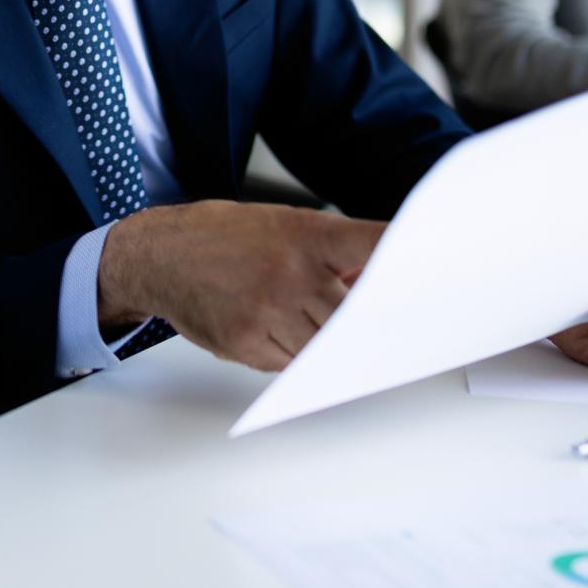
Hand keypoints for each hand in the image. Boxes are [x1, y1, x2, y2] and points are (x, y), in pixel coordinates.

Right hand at [97, 200, 383, 370]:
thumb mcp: (278, 224)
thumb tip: (374, 282)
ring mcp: (267, 310)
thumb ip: (328, 252)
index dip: (402, 262)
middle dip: (358, 321)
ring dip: (322, 340)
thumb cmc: (220, 236)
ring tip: (300, 319)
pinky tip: (272, 328)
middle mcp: (289, 272)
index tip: (429, 273)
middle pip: (352, 314)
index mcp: (304, 234)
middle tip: (366, 322)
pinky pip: (289, 362)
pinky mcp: (246, 343)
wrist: (158, 255)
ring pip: (322, 345)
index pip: (371, 246)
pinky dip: (291, 353)